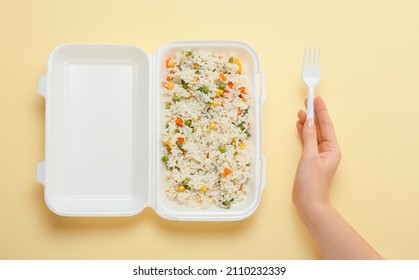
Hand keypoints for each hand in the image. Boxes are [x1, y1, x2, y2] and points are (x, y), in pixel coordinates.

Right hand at [293, 96, 340, 210]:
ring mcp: (318, 155)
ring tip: (301, 112)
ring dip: (308, 123)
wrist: (308, 202)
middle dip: (314, 115)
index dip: (321, 111)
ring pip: (313, 134)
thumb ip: (309, 138)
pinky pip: (308, 141)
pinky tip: (300, 126)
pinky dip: (304, 133)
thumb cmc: (312, 182)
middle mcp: (327, 150)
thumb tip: (309, 122)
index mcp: (332, 149)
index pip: (326, 125)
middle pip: (321, 128)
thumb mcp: (309, 157)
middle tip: (307, 101)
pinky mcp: (310, 159)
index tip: (316, 99)